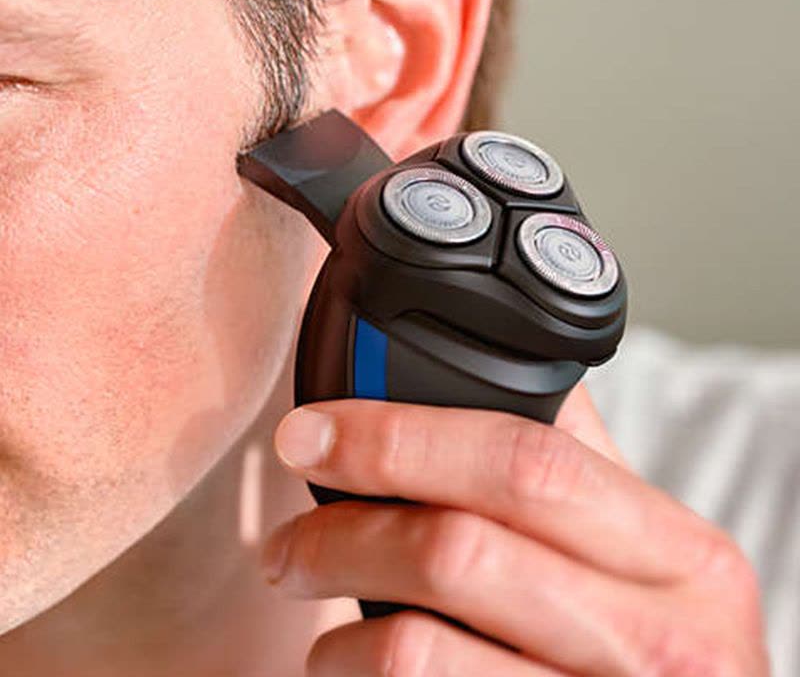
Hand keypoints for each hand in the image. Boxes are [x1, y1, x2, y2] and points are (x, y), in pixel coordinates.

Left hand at [263, 386, 769, 675]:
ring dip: (334, 621)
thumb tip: (474, 359)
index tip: (315, 432)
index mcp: (681, 556)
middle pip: (457, 552)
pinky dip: (354, 675)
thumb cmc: (650, 639)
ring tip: (315, 603)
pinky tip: (354, 659)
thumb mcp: (642, 545)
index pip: (526, 465)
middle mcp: (658, 642)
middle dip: (344, 530)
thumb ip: (571, 455)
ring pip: (415, 648)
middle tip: (289, 538)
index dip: (400, 439)